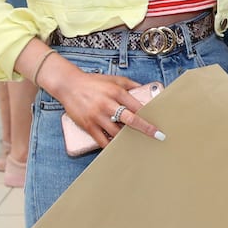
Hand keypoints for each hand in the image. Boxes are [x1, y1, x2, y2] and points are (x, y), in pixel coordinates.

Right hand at [38, 59, 162, 147]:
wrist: (69, 85)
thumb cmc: (93, 82)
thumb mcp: (114, 79)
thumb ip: (131, 84)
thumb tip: (145, 88)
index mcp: (117, 92)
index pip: (137, 106)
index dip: (149, 115)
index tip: (158, 122)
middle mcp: (108, 104)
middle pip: (131, 120)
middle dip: (145, 129)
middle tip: (157, 136)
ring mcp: (97, 116)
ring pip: (117, 132)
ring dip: (128, 139)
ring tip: (138, 144)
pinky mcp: (88, 125)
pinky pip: (102, 140)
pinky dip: (110, 145)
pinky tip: (118, 148)